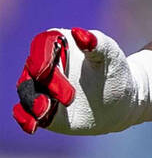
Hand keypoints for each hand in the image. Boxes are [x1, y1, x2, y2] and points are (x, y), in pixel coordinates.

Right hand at [12, 28, 151, 134]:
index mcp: (61, 44)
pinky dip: (24, 119)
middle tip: (70, 97)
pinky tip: (31, 126)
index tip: (45, 69)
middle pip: (35, 70)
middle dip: (48, 83)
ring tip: (45, 110)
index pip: (43, 44)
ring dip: (33, 101)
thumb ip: (97, 43)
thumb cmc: (114, 71)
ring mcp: (41, 88)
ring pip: (28, 91)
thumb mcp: (111, 56)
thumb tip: (79, 32)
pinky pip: (26, 113)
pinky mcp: (41, 109)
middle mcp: (45, 65)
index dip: (41, 56)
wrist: (119, 100)